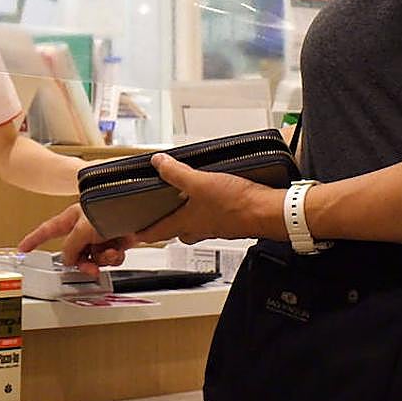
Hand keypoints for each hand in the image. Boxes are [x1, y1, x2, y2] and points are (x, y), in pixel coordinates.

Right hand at [18, 203, 134, 276]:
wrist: (139, 210)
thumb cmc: (111, 208)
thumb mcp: (84, 228)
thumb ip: (71, 246)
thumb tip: (67, 259)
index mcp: (72, 219)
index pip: (47, 230)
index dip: (33, 240)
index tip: (22, 249)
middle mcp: (84, 227)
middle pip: (74, 253)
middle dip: (83, 262)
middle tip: (89, 268)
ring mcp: (100, 234)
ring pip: (93, 258)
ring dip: (102, 259)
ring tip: (110, 251)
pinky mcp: (115, 240)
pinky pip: (108, 257)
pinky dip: (114, 257)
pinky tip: (118, 250)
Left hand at [132, 154, 284, 244]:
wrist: (269, 212)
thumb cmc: (237, 204)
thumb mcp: (200, 182)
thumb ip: (176, 173)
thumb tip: (158, 163)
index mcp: (187, 223)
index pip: (158, 231)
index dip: (143, 234)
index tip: (132, 236)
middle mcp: (200, 228)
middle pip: (178, 230)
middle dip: (168, 225)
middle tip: (161, 217)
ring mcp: (217, 226)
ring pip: (196, 225)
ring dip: (190, 215)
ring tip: (188, 200)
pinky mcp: (232, 222)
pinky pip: (214, 218)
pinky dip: (209, 210)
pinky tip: (214, 197)